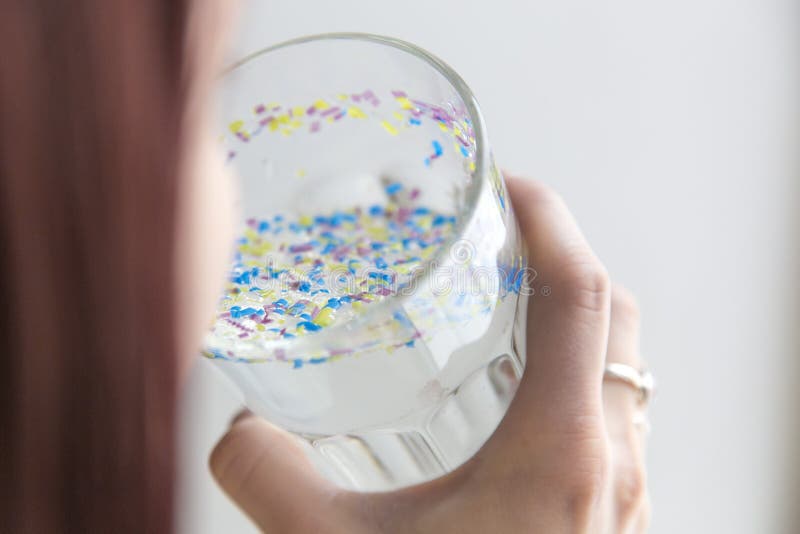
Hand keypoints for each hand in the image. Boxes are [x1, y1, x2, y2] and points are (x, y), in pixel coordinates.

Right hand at [209, 177, 649, 532]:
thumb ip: (267, 481)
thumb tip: (232, 433)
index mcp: (559, 449)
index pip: (580, 294)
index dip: (548, 221)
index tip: (508, 182)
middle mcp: (610, 462)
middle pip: (614, 319)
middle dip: (562, 259)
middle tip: (501, 238)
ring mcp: (620, 493)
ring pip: (620, 369)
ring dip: (573, 321)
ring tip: (507, 304)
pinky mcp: (610, 521)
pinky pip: (611, 419)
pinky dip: (574, 379)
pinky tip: (516, 398)